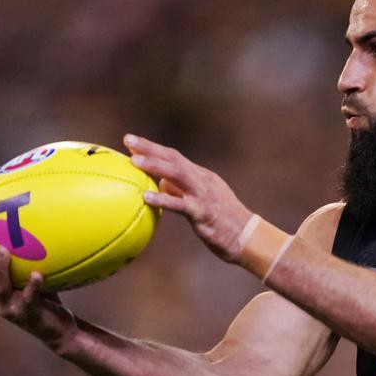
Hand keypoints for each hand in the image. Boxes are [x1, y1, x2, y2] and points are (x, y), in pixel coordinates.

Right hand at [0, 246, 76, 350]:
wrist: (59, 331)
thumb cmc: (44, 302)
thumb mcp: (30, 286)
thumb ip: (25, 269)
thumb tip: (28, 240)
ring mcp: (12, 310)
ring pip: (1, 288)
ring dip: (1, 268)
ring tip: (4, 250)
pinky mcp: (29, 314)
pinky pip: (30, 298)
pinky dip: (33, 286)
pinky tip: (36, 274)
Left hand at [123, 134, 252, 262]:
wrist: (246, 236)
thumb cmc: (223, 223)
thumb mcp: (202, 201)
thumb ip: (182, 191)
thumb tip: (161, 184)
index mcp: (201, 176)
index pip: (175, 157)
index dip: (154, 148)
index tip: (132, 142)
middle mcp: (202, 180)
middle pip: (174, 158)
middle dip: (150, 147)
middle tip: (128, 139)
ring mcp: (203, 194)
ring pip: (177, 174)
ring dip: (155, 165)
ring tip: (133, 161)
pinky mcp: (203, 212)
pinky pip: (180, 204)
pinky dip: (163, 198)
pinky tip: (146, 197)